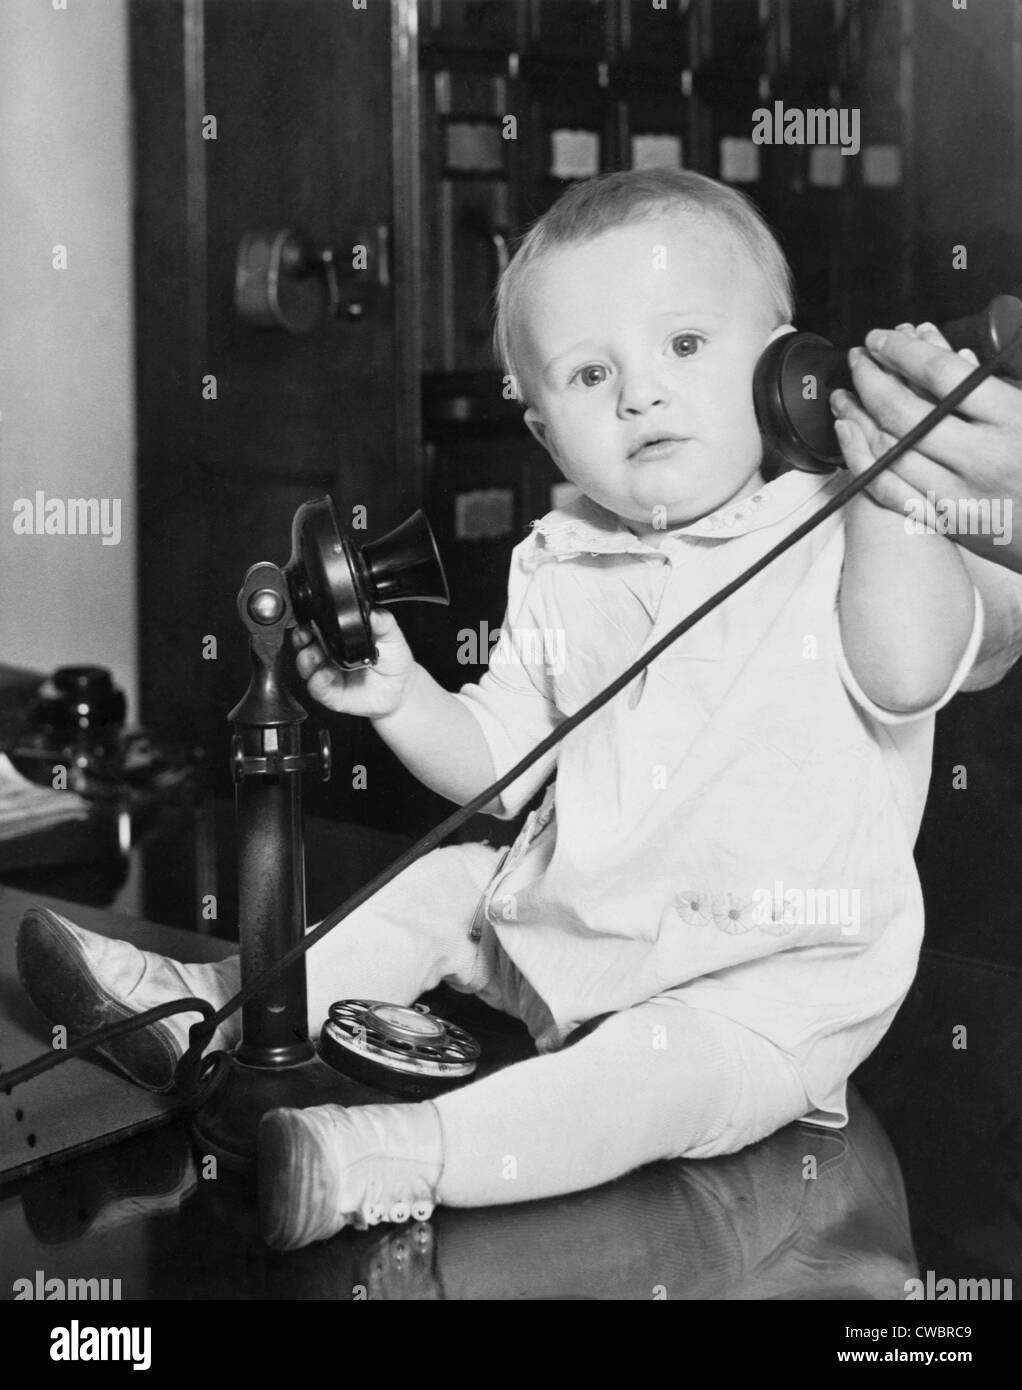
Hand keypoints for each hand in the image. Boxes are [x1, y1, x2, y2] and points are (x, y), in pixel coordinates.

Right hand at [292, 609, 416, 717]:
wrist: (400, 689)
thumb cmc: (393, 661)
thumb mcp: (392, 636)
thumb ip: (383, 622)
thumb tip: (373, 612)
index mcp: (340, 637)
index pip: (317, 626)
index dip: (308, 622)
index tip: (309, 620)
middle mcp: (329, 654)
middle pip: (304, 644)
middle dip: (300, 639)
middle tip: (306, 637)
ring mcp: (327, 673)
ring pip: (305, 666)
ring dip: (306, 659)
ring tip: (316, 656)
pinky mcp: (330, 694)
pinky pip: (316, 688)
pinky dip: (317, 680)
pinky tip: (325, 674)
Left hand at [830, 322, 1021, 566]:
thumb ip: (997, 380)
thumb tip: (946, 349)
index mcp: (1013, 418)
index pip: (942, 373)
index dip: (903, 351)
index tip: (881, 338)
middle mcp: (985, 456)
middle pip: (905, 411)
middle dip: (871, 378)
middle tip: (857, 359)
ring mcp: (962, 494)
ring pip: (889, 450)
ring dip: (856, 416)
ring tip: (843, 393)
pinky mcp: (947, 522)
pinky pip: (889, 489)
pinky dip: (861, 460)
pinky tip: (849, 435)